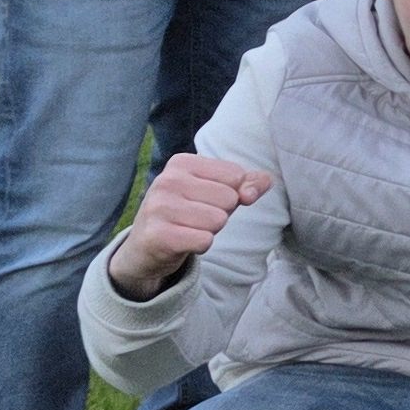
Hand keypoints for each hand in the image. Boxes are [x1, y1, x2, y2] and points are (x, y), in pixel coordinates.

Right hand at [108, 153, 271, 295]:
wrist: (146, 246)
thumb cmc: (188, 213)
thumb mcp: (217, 192)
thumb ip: (247, 183)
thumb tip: (264, 182)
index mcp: (181, 163)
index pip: (236, 176)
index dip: (231, 194)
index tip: (205, 200)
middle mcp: (166, 180)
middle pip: (229, 199)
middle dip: (220, 214)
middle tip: (195, 218)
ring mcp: (159, 207)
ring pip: (218, 220)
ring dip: (210, 231)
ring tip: (188, 228)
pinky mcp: (158, 235)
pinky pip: (205, 241)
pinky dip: (201, 245)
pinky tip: (183, 242)